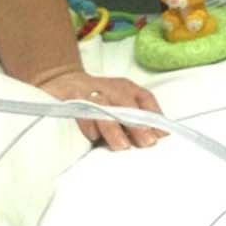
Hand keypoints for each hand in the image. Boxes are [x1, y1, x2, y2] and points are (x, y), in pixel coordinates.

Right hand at [35, 69, 164, 150]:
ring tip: (123, 145)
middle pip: (127, 104)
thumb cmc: (95, 98)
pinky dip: (88, 124)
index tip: (162, 134)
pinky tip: (93, 136)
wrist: (63, 80)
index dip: (155, 116)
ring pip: (105, 107)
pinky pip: (81, 110)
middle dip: (138, 124)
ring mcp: (90, 91)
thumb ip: (132, 119)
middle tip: (147, 142)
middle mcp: (111, 88)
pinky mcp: (71, 97)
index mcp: (126, 88)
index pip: (145, 98)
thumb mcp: (117, 104)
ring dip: (115, 128)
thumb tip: (153, 138)